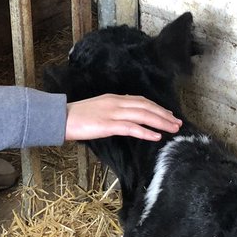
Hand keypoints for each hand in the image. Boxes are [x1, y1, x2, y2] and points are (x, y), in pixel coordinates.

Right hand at [64, 94, 181, 141]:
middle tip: (177, 123)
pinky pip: (132, 128)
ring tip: (173, 130)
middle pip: (146, 107)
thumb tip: (124, 120)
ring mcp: (113, 113)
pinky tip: (156, 137)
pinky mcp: (108, 125)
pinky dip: (146, 132)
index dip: (157, 107)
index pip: (141, 101)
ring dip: (160, 122)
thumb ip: (112, 112)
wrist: (60, 118)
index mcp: (113, 98)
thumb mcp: (97, 110)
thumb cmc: (76, 117)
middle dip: (164, 115)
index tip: (168, 115)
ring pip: (143, 115)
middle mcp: (116, 102)